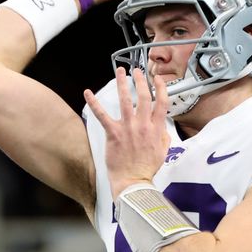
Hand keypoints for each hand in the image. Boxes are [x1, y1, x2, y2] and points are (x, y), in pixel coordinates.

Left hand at [84, 67, 169, 198]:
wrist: (134, 181)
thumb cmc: (147, 168)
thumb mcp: (163, 151)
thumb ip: (164, 136)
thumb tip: (162, 126)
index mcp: (156, 129)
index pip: (162, 102)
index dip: (160, 88)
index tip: (157, 79)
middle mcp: (143, 125)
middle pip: (144, 97)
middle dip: (141, 81)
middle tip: (138, 71)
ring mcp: (128, 128)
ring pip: (125, 100)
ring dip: (122, 83)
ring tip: (120, 71)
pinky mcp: (113, 133)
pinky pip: (102, 115)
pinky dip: (94, 103)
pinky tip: (87, 92)